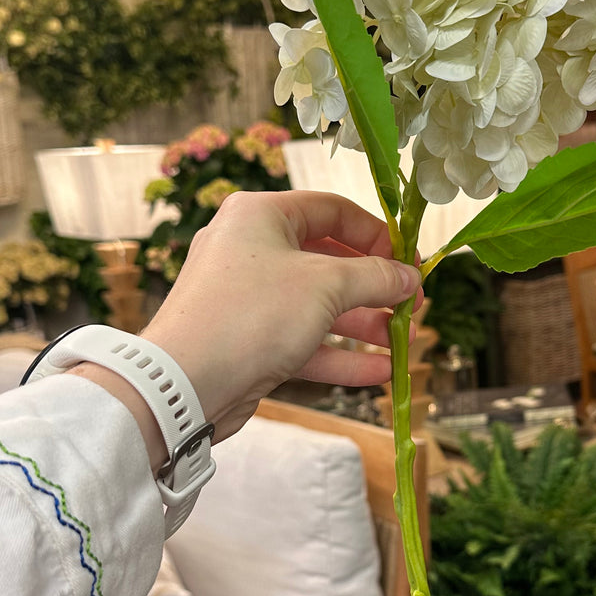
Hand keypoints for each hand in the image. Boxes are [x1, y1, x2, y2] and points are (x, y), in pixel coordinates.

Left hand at [73, 191, 419, 464]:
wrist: (183, 384)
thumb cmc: (251, 314)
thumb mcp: (326, 286)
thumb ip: (375, 278)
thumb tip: (410, 277)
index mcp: (261, 215)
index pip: (332, 210)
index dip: (377, 235)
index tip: (410, 262)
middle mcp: (251, 248)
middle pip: (328, 260)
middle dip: (375, 287)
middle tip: (412, 307)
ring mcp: (247, 297)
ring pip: (317, 305)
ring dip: (363, 324)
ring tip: (403, 343)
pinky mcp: (247, 341)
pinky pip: (302, 340)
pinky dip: (338, 354)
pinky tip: (379, 372)